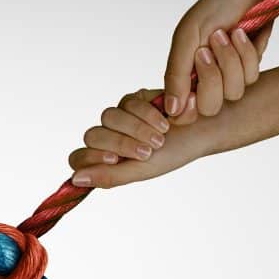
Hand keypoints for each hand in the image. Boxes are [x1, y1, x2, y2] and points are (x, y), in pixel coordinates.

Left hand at [69, 89, 210, 189]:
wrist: (202, 130)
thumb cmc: (173, 154)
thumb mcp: (141, 171)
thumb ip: (109, 176)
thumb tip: (76, 180)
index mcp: (104, 159)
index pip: (78, 158)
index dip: (90, 158)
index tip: (113, 159)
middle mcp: (108, 137)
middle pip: (93, 135)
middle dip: (121, 144)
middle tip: (147, 152)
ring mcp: (119, 116)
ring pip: (108, 117)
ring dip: (135, 129)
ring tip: (160, 139)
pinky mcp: (133, 99)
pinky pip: (128, 103)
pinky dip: (146, 114)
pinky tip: (165, 122)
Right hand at [163, 0, 271, 119]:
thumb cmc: (213, 9)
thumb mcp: (187, 38)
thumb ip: (176, 75)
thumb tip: (170, 110)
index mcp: (184, 78)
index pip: (182, 113)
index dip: (187, 109)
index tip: (191, 94)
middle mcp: (205, 82)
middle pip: (210, 107)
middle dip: (211, 77)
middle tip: (206, 50)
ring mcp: (229, 78)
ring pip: (234, 92)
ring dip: (230, 59)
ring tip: (226, 33)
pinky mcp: (250, 69)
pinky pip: (252, 76)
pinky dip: (247, 52)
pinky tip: (241, 33)